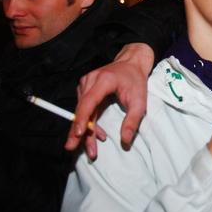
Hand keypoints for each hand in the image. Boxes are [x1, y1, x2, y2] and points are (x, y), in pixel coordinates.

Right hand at [65, 43, 154, 157]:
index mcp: (104, 81)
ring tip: (92, 148)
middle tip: (72, 148)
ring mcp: (86, 83)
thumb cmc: (136, 82)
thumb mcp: (140, 102)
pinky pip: (84, 108)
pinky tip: (96, 132)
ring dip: (86, 130)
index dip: (82, 119)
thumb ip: (132, 121)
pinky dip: (89, 121)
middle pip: (81, 110)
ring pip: (81, 111)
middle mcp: (91, 80)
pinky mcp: (85, 87)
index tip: (79, 134)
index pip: (88, 102)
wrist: (132, 63)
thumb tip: (125, 141)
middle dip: (78, 132)